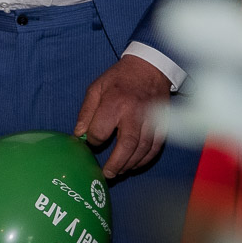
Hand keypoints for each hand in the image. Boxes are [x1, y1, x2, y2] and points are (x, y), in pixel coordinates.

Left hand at [75, 54, 170, 178]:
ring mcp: (151, 119)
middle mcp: (134, 113)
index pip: (100, 130)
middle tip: (107, 174)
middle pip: (126, 144)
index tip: (90, 141)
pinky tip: (135, 165)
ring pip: (142, 149)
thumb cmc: (119, 78)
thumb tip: (78, 134)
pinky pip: (155, 147)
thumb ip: (86, 112)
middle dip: (116, 162)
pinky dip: (145, 159)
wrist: (150, 68)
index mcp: (114, 102)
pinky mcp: (162, 124)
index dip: (93, 140)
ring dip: (130, 164)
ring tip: (118, 172)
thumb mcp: (96, 88)